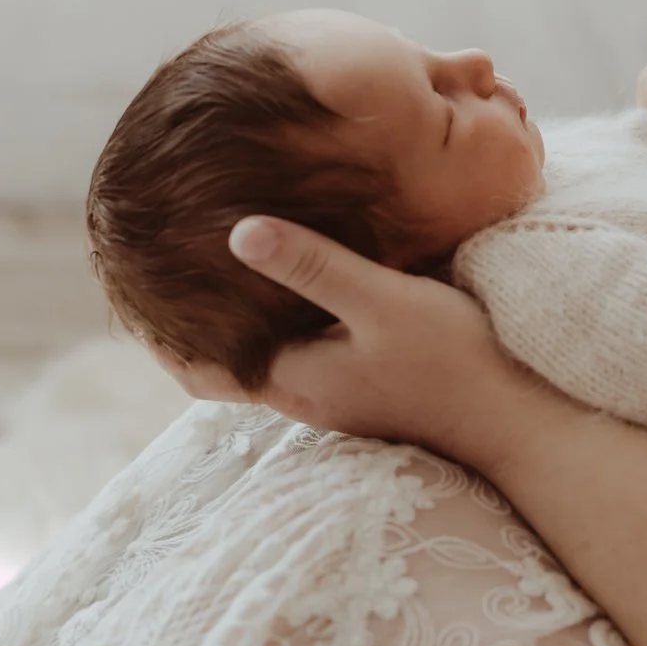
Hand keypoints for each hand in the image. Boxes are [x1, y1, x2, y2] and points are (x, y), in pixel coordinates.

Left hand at [166, 217, 524, 461]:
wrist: (513, 415)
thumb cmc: (451, 358)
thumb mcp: (381, 301)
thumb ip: (315, 266)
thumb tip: (239, 230)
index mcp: (294, 378)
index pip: (196, 368)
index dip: (160, 335)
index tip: (133, 286)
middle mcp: (306, 394)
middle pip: (224, 363)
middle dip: (193, 321)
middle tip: (168, 264)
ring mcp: (338, 394)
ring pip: (266, 354)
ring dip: (241, 318)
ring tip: (225, 265)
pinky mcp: (368, 384)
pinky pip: (304, 349)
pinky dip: (283, 320)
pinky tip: (301, 284)